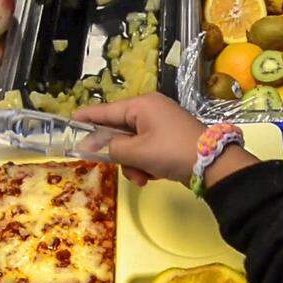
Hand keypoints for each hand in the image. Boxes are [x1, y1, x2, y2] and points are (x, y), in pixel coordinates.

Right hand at [73, 94, 258, 186]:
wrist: (213, 165)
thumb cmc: (172, 151)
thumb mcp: (138, 152)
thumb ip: (112, 149)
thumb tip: (97, 148)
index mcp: (142, 105)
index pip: (106, 111)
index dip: (87, 118)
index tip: (69, 120)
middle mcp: (151, 111)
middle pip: (119, 132)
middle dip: (119, 154)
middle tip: (117, 167)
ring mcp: (161, 126)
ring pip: (132, 146)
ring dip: (134, 165)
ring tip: (144, 177)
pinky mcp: (168, 141)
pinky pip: (146, 152)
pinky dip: (146, 166)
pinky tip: (153, 177)